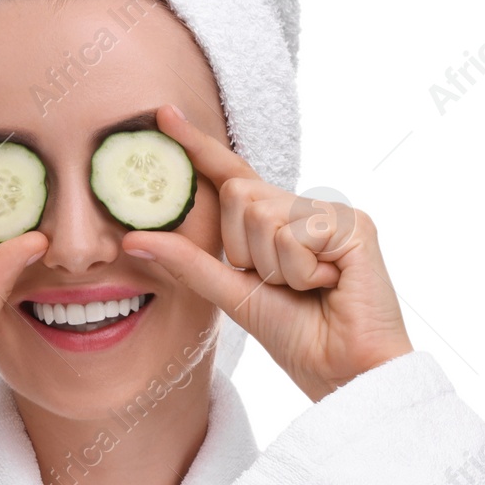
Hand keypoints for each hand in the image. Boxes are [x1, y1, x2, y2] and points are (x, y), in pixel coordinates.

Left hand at [122, 105, 412, 401]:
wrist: (343, 370)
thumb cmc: (297, 336)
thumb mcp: (232, 294)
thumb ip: (187, 263)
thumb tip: (131, 240)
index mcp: (274, 222)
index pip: (230, 175)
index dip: (199, 146)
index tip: (164, 114)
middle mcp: (302, 210)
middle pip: (240, 194)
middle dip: (246, 250)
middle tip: (283, 284)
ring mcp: (330, 213)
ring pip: (264, 215)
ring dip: (276, 267)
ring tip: (310, 289)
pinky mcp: (354, 224)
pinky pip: (298, 235)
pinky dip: (303, 272)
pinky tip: (331, 286)